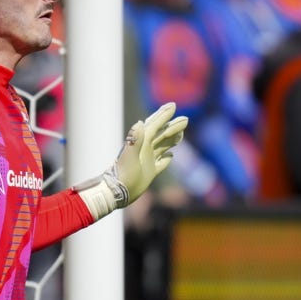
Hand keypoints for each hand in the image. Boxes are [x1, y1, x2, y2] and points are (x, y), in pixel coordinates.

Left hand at [74, 104, 187, 221]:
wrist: (115, 194)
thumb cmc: (123, 176)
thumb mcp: (130, 157)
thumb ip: (135, 141)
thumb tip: (141, 122)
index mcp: (141, 144)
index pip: (154, 126)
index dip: (163, 116)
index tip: (173, 106)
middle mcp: (145, 150)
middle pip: (161, 135)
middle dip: (173, 126)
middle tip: (186, 120)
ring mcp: (147, 161)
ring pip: (162, 146)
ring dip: (172, 139)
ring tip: (182, 134)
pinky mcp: (149, 172)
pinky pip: (160, 162)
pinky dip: (166, 158)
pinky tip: (170, 155)